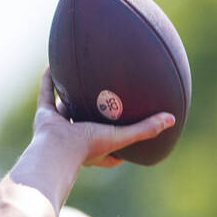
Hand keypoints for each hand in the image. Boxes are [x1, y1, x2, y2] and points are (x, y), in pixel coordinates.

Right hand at [31, 68, 174, 168]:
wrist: (56, 149)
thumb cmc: (89, 147)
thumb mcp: (122, 137)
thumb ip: (146, 129)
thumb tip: (172, 119)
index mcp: (96, 151)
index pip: (113, 151)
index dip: (122, 147)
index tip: (131, 135)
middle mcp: (77, 139)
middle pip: (89, 126)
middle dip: (96, 117)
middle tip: (105, 104)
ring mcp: (59, 128)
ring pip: (66, 110)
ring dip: (71, 98)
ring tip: (78, 82)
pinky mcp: (44, 117)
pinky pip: (46, 95)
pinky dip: (49, 81)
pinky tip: (52, 65)